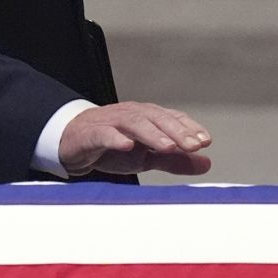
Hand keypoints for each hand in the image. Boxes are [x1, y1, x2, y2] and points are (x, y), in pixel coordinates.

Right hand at [59, 102, 211, 176]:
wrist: (72, 144)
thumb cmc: (112, 148)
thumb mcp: (147, 157)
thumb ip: (174, 160)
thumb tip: (206, 163)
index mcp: (147, 118)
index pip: (172, 118)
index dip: (189, 128)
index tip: (205, 142)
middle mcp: (131, 115)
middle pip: (156, 118)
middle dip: (176, 131)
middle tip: (192, 146)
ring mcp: (110, 122)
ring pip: (134, 122)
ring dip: (153, 133)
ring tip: (168, 146)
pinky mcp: (91, 133)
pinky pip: (104, 133)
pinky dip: (116, 137)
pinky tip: (127, 145)